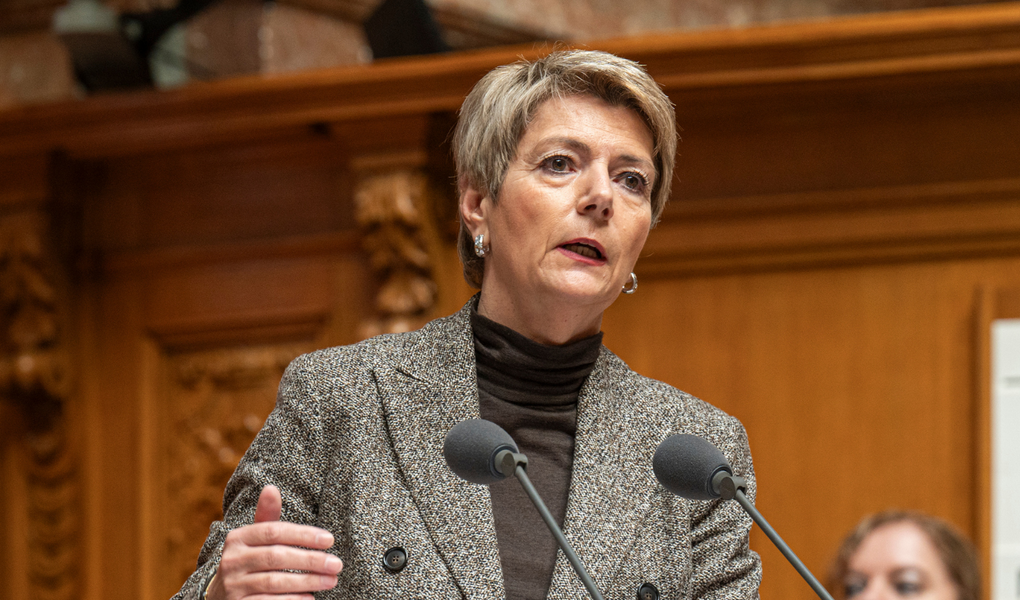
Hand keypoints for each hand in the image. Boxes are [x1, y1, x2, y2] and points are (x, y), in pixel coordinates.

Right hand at [206, 485, 342, 599]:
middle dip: (310, 560)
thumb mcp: (255, 539)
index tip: (330, 540)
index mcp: (238, 538)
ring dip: (307, 581)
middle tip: (337, 565)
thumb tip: (271, 488)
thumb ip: (267, 517)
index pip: (274, 531)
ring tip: (331, 581)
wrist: (224, 598)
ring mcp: (233, 586)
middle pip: (276, 557)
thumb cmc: (250, 561)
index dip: (303, 535)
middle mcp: (231, 560)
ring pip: (274, 582)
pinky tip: (310, 598)